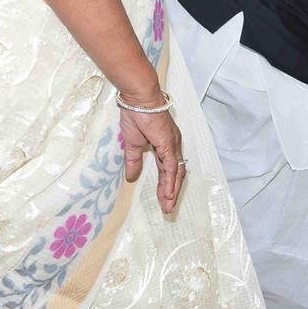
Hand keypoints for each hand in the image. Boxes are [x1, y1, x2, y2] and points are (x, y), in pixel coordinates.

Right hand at [119, 97, 185, 214]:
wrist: (139, 99)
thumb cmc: (136, 115)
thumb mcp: (132, 143)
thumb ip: (134, 160)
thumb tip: (132, 177)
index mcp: (166, 144)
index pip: (168, 169)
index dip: (166, 185)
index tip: (163, 200)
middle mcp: (173, 145)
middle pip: (175, 173)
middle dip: (171, 192)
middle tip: (167, 209)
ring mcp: (172, 144)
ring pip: (175, 172)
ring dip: (172, 191)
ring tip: (168, 207)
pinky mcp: (168, 143)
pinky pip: (170, 166)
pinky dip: (170, 181)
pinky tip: (168, 193)